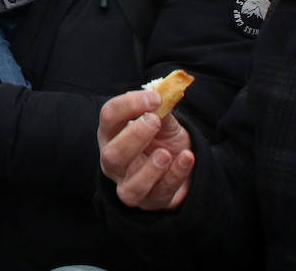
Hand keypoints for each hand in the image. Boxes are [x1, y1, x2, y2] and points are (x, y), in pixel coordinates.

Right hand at [97, 89, 194, 209]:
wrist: (182, 166)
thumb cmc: (164, 140)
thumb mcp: (164, 122)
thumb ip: (161, 110)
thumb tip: (163, 92)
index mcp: (112, 133)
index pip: (109, 116)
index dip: (129, 105)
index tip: (155, 98)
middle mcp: (114, 161)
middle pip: (112, 154)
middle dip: (133, 137)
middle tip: (154, 121)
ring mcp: (129, 185)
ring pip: (130, 187)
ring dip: (150, 169)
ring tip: (165, 153)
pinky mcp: (149, 202)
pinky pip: (159, 194)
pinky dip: (175, 176)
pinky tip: (186, 158)